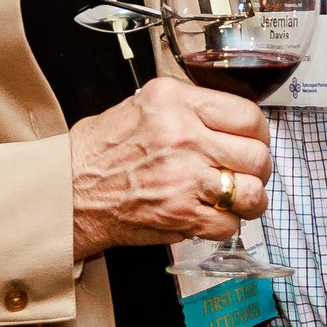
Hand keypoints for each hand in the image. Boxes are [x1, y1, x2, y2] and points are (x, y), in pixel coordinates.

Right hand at [69, 77, 271, 259]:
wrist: (68, 192)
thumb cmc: (100, 151)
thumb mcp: (142, 105)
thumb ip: (188, 107)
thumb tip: (231, 120)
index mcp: (174, 102)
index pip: (247, 114)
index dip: (258, 133)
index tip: (254, 140)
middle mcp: (182, 136)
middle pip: (256, 155)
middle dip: (258, 168)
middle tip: (247, 173)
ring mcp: (184, 178)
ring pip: (250, 192)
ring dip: (249, 199)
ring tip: (237, 199)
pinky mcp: (180, 214)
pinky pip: (228, 224)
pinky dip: (225, 225)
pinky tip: (210, 216)